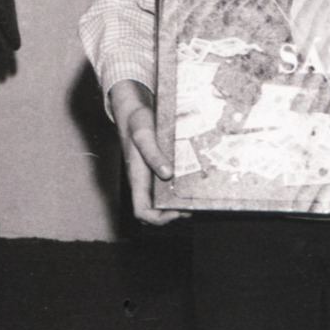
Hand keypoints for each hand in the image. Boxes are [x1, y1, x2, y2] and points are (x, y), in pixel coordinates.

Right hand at [108, 81, 187, 225]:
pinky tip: (193, 183)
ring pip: (161, 201)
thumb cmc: (136, 122)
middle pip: (154, 211)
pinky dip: (179, 190)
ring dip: (177, 204)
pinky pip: (167, 187)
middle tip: (193, 206)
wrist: (133, 110)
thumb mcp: (144, 135)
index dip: (158, 219)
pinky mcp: (158, 168)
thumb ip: (153, 153)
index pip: (141, 212)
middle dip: (173, 215)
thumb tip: (167, 174)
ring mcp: (151, 176)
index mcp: (137, 178)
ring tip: (196, 198)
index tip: (177, 211)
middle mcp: (144, 182)